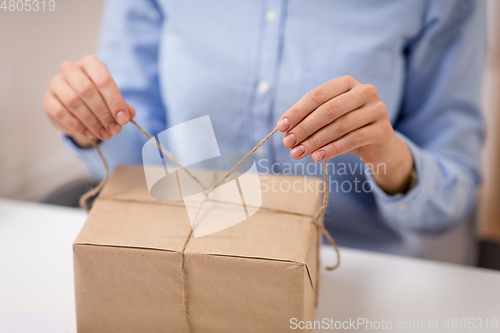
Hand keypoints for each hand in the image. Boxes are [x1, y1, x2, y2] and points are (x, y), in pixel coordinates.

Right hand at [43, 55, 134, 147]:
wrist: (74, 105)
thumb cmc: (97, 98)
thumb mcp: (112, 99)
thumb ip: (122, 106)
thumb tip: (129, 114)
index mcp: (91, 64)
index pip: (104, 80)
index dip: (115, 102)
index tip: (123, 119)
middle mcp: (71, 69)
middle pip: (88, 91)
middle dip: (104, 114)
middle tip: (114, 130)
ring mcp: (56, 83)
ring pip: (74, 102)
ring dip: (92, 122)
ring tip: (105, 134)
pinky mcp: (48, 99)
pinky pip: (61, 113)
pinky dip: (77, 126)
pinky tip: (89, 134)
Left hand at [277, 75, 412, 193]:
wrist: (379, 145)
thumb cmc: (348, 128)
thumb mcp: (329, 120)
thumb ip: (310, 120)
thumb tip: (285, 131)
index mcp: (347, 83)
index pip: (317, 95)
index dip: (297, 111)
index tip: (281, 127)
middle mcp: (364, 91)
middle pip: (328, 110)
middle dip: (304, 127)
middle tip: (288, 142)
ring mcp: (377, 109)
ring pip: (340, 126)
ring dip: (315, 141)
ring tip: (298, 153)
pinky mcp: (382, 129)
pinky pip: (353, 140)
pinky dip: (332, 149)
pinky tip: (317, 156)